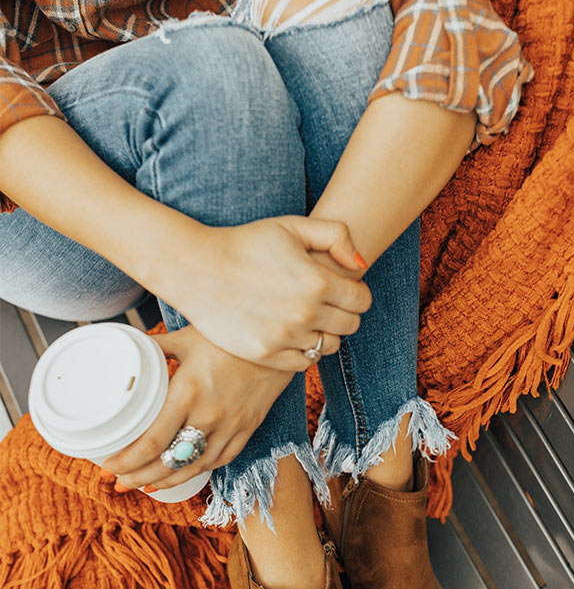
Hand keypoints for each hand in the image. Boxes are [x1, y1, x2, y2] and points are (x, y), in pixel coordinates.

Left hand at [100, 326, 293, 490]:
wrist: (278, 340)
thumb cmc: (228, 336)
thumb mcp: (187, 338)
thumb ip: (157, 348)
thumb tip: (130, 352)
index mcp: (188, 393)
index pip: (153, 441)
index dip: (128, 460)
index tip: (109, 465)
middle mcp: (209, 415)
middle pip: (169, 461)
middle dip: (139, 476)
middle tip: (119, 481)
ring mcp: (231, 426)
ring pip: (195, 467)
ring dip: (166, 480)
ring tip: (145, 485)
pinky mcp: (247, 429)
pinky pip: (220, 460)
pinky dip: (198, 470)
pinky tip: (183, 473)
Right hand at [153, 214, 371, 369]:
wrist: (197, 269)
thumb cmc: (246, 243)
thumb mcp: (292, 226)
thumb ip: (336, 235)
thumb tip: (360, 266)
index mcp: (317, 281)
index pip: (362, 300)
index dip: (355, 293)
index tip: (339, 288)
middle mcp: (305, 313)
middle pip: (350, 325)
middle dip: (342, 313)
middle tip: (322, 303)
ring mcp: (285, 337)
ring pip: (328, 346)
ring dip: (323, 333)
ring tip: (305, 317)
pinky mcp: (266, 355)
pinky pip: (304, 363)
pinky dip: (303, 351)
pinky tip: (290, 333)